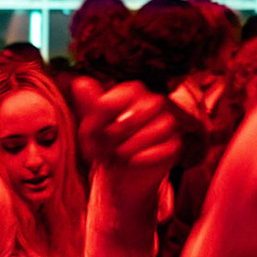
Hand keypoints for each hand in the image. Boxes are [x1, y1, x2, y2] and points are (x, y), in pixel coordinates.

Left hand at [74, 77, 183, 217]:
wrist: (126, 172)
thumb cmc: (109, 142)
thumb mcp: (93, 126)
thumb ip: (89, 105)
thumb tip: (80, 84)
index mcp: (131, 91)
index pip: (108, 104)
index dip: (95, 124)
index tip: (89, 135)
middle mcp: (154, 101)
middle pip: (131, 119)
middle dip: (112, 139)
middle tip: (103, 151)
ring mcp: (168, 121)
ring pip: (153, 132)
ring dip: (129, 149)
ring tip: (117, 157)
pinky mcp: (176, 143)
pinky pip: (165, 149)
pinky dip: (145, 158)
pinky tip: (133, 161)